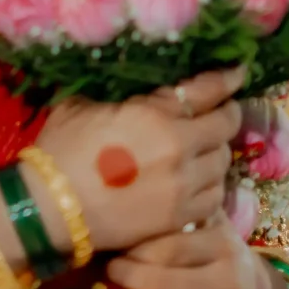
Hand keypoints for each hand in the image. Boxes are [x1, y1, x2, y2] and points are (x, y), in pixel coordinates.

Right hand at [32, 67, 242, 252]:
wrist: (50, 208)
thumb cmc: (59, 151)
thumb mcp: (81, 107)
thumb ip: (118, 98)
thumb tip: (134, 92)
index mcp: (155, 114)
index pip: (207, 90)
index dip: (226, 79)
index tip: (238, 72)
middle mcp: (180, 147)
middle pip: (226, 125)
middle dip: (226, 114)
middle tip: (221, 111)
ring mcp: (184, 185)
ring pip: (223, 162)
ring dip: (216, 151)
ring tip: (205, 149)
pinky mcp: (181, 217)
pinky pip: (214, 197)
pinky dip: (210, 185)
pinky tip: (198, 182)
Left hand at [104, 222, 281, 288]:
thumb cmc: (221, 260)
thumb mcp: (212, 228)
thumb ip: (184, 210)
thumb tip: (134, 183)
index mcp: (222, 246)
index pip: (168, 247)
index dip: (133, 250)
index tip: (113, 248)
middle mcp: (228, 283)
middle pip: (162, 282)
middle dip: (125, 278)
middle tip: (107, 274)